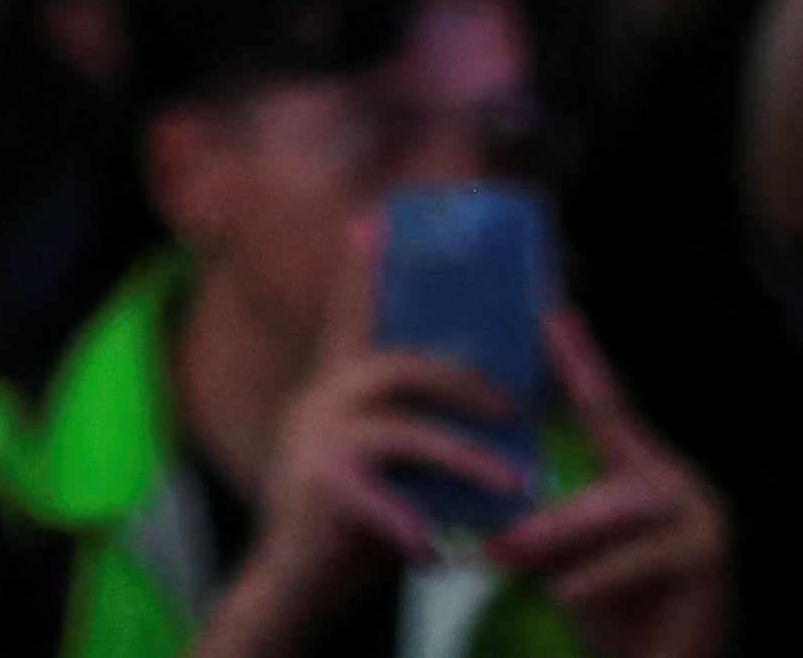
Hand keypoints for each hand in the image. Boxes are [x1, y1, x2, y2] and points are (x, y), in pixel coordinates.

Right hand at [225, 223, 539, 622]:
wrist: (288, 583)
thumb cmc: (346, 521)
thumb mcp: (379, 461)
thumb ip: (410, 427)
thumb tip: (487, 404)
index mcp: (332, 387)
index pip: (350, 317)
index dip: (362, 269)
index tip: (376, 218)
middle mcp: (319, 401)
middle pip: (400, 365)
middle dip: (463, 381)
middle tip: (510, 403)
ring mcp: (316, 442)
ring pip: (407, 431)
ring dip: (466, 457)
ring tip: (514, 483)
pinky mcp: (322, 488)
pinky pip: (387, 501)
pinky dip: (418, 528)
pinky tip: (440, 554)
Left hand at [488, 313, 728, 657]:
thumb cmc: (611, 611)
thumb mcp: (570, 555)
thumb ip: (546, 516)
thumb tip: (479, 487)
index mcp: (645, 469)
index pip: (607, 406)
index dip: (580, 358)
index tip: (552, 313)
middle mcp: (679, 480)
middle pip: (606, 455)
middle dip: (544, 492)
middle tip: (490, 526)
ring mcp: (701, 516)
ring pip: (616, 509)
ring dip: (555, 534)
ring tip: (506, 558)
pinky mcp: (709, 557)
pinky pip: (639, 558)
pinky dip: (595, 576)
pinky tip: (564, 592)